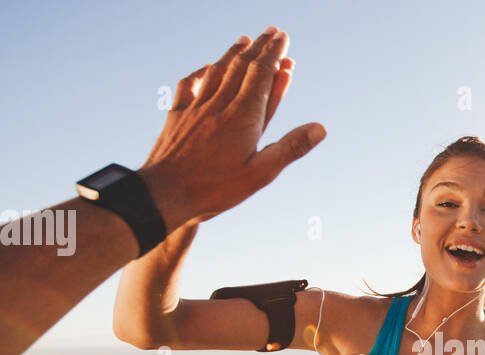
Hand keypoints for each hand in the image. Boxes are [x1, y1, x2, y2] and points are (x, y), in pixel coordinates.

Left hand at [140, 27, 325, 227]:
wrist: (164, 193)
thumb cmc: (215, 188)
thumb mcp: (260, 174)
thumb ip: (290, 148)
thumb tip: (320, 128)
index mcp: (243, 117)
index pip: (262, 74)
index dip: (274, 53)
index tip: (283, 37)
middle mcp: (220, 104)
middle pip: (241, 66)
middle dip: (258, 47)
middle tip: (270, 31)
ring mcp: (197, 107)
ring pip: (217, 71)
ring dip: (232, 53)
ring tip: (244, 40)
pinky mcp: (177, 115)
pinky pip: (189, 85)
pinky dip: (200, 72)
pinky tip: (205, 68)